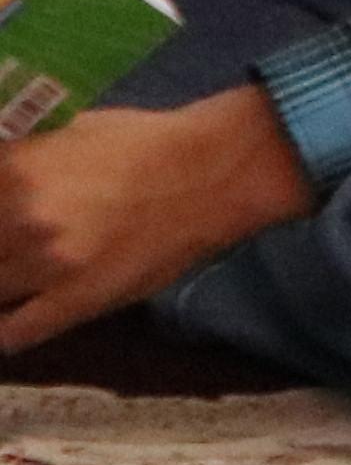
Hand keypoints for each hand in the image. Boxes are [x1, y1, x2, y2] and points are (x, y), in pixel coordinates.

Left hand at [0, 90, 314, 347]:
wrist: (215, 172)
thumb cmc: (144, 143)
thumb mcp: (66, 131)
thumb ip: (19, 160)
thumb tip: (3, 176)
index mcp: (13, 169)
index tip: (5, 219)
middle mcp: (18, 218)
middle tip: (15, 247)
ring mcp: (46, 264)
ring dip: (4, 281)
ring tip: (20, 274)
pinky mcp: (76, 301)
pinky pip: (14, 334)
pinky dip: (5, 330)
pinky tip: (15, 316)